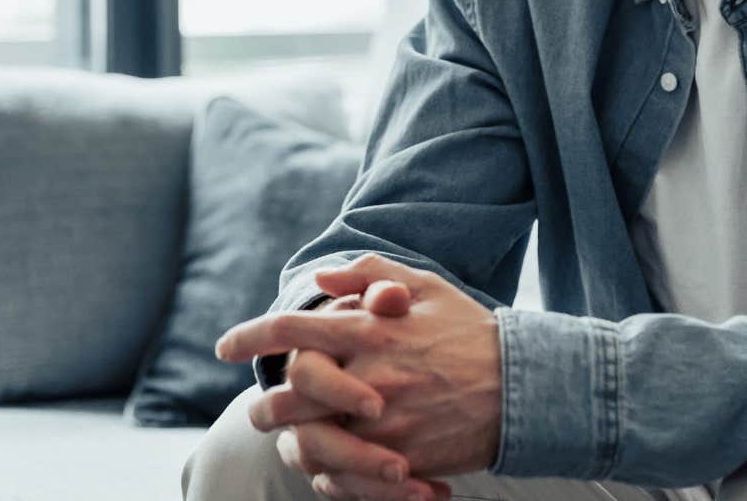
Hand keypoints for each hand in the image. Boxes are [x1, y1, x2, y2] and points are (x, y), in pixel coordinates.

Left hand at [218, 255, 502, 492]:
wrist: (523, 387)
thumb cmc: (469, 331)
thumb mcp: (425, 287)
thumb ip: (370, 274)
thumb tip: (322, 279)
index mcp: (370, 330)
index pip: (291, 330)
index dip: (249, 336)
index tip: (223, 346)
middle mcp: (369, 376)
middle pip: (287, 395)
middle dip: (263, 404)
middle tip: (258, 407)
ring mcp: (383, 422)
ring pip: (309, 440)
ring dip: (291, 441)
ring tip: (288, 440)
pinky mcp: (399, 459)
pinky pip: (345, 473)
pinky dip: (328, 471)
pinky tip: (326, 463)